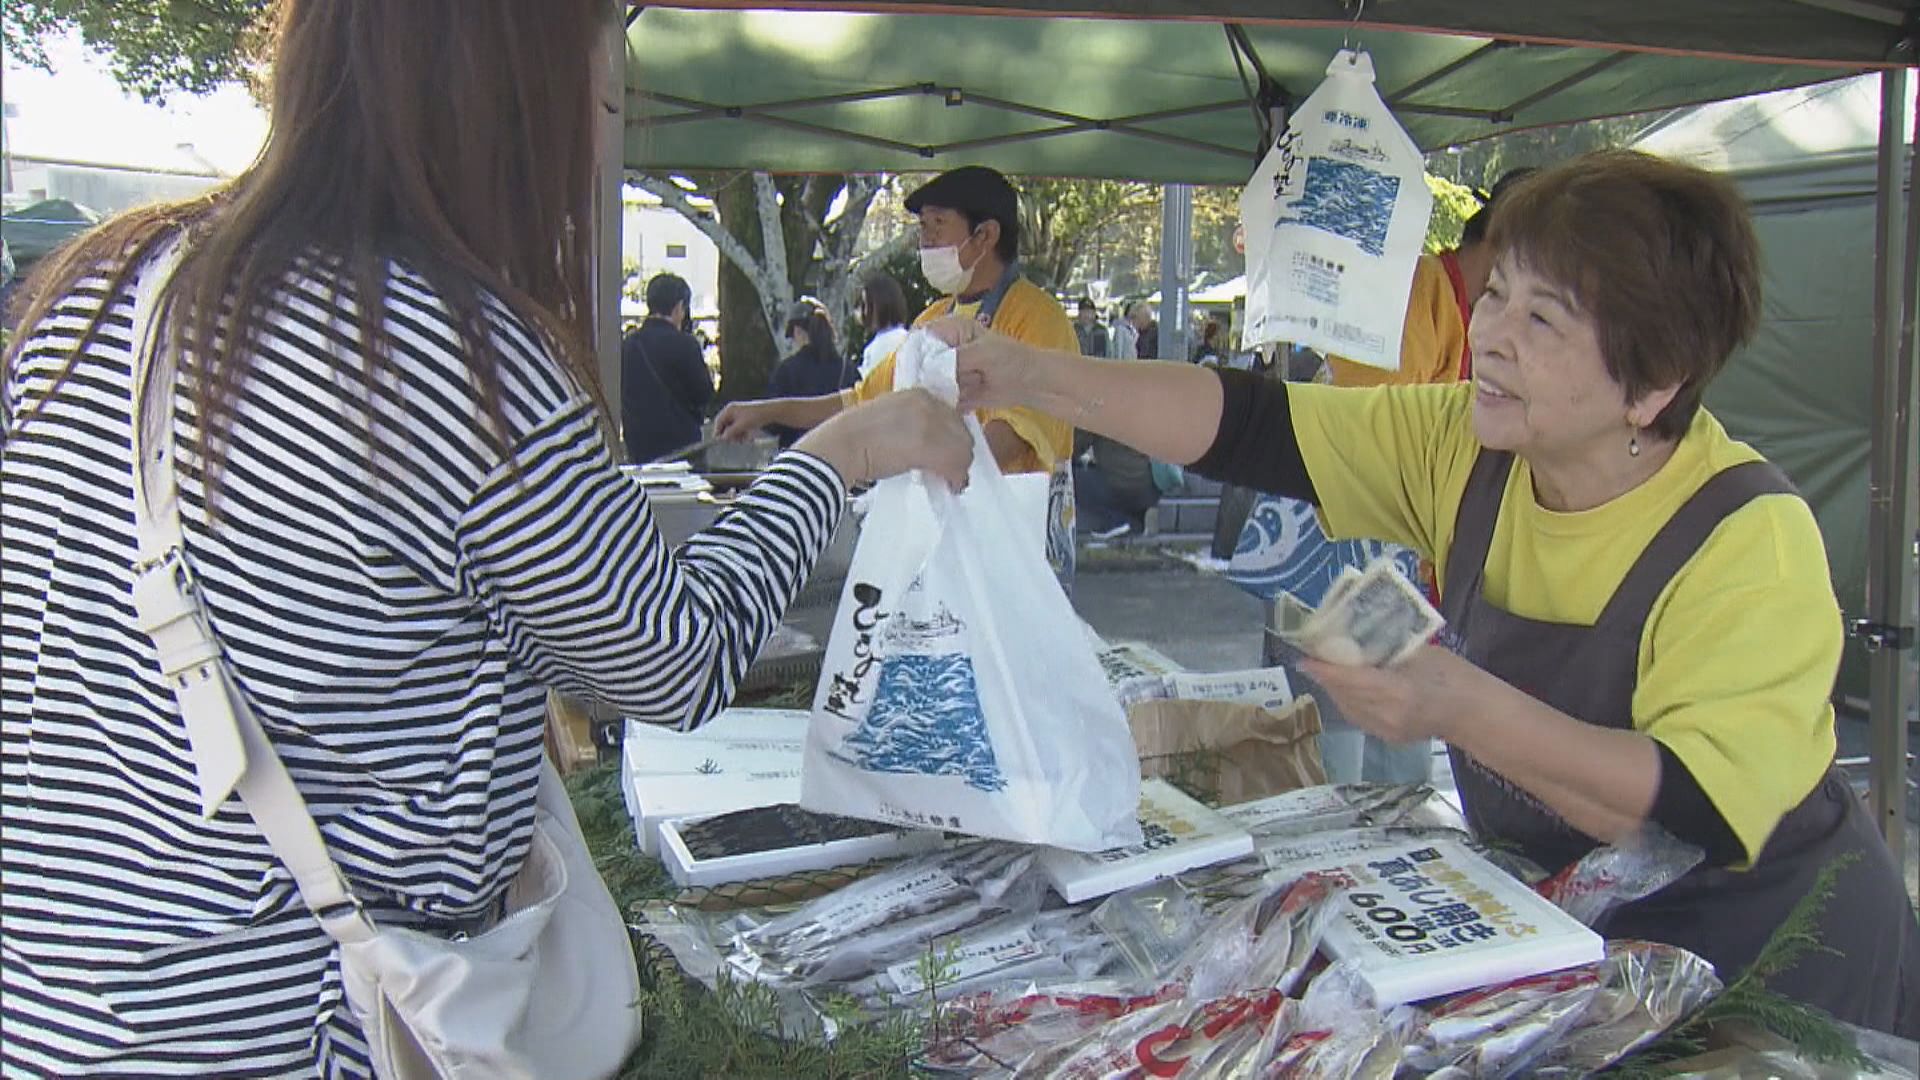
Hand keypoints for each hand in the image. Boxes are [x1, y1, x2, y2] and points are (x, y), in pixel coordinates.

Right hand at [713, 401, 768, 441]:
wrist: (770, 412)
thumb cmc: (755, 416)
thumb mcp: (741, 426)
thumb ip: (730, 432)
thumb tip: (722, 438)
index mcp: (729, 410)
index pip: (719, 421)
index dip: (718, 431)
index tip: (719, 441)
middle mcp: (733, 411)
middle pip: (726, 425)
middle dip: (730, 434)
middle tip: (734, 442)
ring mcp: (740, 414)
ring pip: (734, 427)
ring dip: (737, 435)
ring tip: (743, 440)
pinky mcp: (746, 418)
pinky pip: (741, 427)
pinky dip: (743, 433)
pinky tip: (748, 438)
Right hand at [796, 388, 972, 489]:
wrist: (840, 447)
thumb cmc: (853, 437)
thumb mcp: (887, 416)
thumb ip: (911, 423)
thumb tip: (926, 444)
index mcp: (917, 393)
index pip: (951, 415)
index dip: (951, 437)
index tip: (947, 453)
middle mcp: (927, 403)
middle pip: (961, 430)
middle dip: (959, 452)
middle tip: (951, 471)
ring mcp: (930, 422)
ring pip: (963, 447)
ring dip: (959, 467)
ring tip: (951, 481)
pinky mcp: (929, 445)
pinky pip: (956, 464)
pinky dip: (956, 477)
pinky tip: (951, 486)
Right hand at [923, 316, 1045, 412]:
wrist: (1030, 383)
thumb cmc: (1012, 359)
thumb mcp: (983, 353)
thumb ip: (955, 360)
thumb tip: (929, 370)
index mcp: (950, 329)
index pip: (920, 338)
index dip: (915, 354)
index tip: (918, 370)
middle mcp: (944, 349)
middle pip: (920, 363)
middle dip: (930, 376)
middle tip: (951, 380)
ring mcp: (946, 371)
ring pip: (929, 384)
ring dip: (943, 391)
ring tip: (970, 386)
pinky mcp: (952, 390)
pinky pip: (940, 398)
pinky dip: (948, 402)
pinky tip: (966, 399)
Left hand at [1296, 645, 1482, 745]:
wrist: (1475, 713)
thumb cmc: (1454, 676)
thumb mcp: (1420, 655)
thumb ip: (1386, 653)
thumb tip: (1354, 643)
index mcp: (1397, 691)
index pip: (1350, 680)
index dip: (1325, 670)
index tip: (1304, 659)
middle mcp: (1387, 714)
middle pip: (1345, 695)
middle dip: (1328, 677)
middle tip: (1316, 657)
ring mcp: (1387, 731)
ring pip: (1348, 708)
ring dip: (1336, 690)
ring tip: (1328, 671)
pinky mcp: (1388, 738)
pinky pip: (1359, 717)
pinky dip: (1349, 701)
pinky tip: (1348, 688)